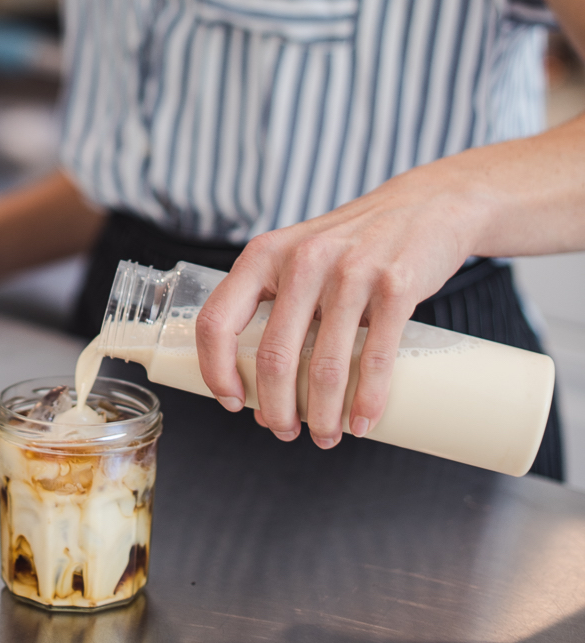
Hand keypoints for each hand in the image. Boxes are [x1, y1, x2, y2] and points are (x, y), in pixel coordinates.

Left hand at [193, 164, 477, 448]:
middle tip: (285, 432)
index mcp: (265, 255)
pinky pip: (376, 357)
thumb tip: (262, 386)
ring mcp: (351, 272)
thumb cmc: (353, 243)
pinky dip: (368, 401)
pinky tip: (362, 422)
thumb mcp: (300, 255)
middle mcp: (303, 260)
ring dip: (323, 416)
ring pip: (324, 366)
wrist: (425, 206)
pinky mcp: (396, 285)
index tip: (232, 401)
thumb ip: (278, 304)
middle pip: (273, 356)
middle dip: (276, 409)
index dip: (215, 370)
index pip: (217, 320)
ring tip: (325, 436)